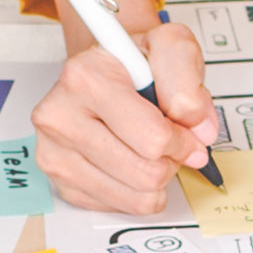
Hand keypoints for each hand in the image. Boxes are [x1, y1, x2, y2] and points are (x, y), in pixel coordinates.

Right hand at [32, 23, 217, 215]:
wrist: (104, 66)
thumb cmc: (135, 60)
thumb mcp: (172, 46)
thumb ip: (189, 82)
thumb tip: (199, 130)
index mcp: (84, 79)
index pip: (153, 138)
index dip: (183, 139)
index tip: (186, 129)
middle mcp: (59, 116)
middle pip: (145, 174)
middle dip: (172, 160)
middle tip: (171, 140)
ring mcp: (54, 152)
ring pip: (134, 197)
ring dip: (157, 178)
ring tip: (152, 149)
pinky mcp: (59, 181)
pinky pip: (118, 206)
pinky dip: (137, 191)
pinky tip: (132, 161)